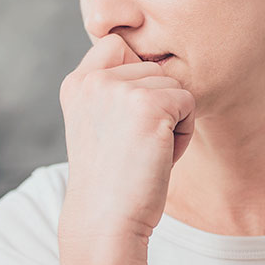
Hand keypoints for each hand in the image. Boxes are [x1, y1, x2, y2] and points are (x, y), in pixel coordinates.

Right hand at [58, 33, 195, 249]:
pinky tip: (158, 156)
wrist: (105, 220)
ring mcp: (119, 89)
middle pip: (153, 68)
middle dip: (156, 105)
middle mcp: (93, 79)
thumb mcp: (97, 123)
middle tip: (133, 144)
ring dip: (171, 120)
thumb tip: (154, 61)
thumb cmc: (111, 179)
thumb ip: (112, 89)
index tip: (124, 120)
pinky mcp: (149, 104)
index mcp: (76, 83)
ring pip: (173, 85)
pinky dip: (183, 133)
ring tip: (144, 151)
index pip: (117, 45)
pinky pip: (188, 102)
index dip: (134, 76)